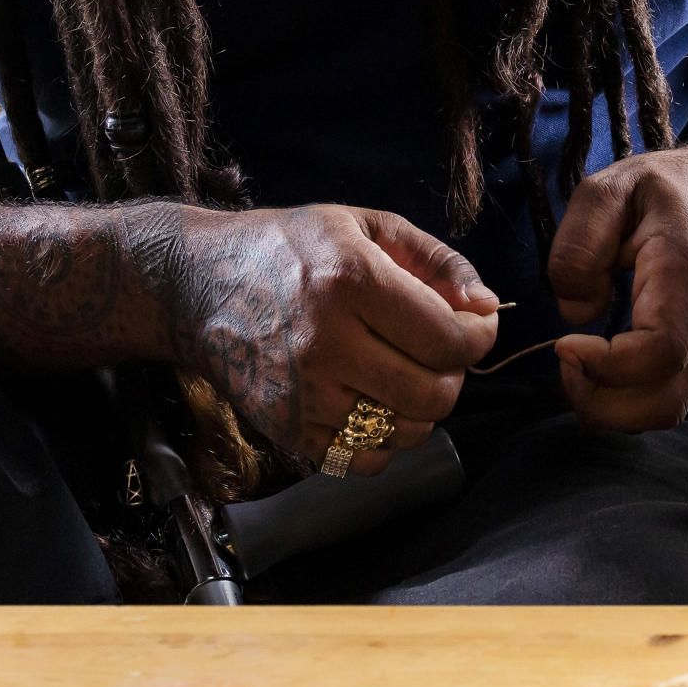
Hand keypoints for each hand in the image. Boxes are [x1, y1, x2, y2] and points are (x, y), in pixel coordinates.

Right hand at [169, 205, 499, 473]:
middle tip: (437, 354)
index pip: (448, 338)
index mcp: (351, 281)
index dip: (479, 338)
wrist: (198, 285)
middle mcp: (326, 343)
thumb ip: (438, 260)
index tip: (475, 327)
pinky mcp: (285, 430)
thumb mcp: (366, 225)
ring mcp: (303, 394)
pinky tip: (373, 404)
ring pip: (405, 432)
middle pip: (433, 393)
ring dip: (421, 409)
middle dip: (453, 375)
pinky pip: (363, 461)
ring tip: (403, 375)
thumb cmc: (291, 247)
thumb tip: (489, 306)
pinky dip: (383, 441)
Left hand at [546, 146, 687, 430]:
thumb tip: (576, 312)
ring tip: (577, 364)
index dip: (605, 364)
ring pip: (664, 411)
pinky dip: (620, 400)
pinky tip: (596, 363)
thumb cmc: (675, 190)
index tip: (565, 341)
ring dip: (607, 407)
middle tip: (566, 358)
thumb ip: (580, 243)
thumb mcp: (614, 186)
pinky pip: (660, 400)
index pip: (660, 350)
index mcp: (683, 273)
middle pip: (663, 404)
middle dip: (599, 402)